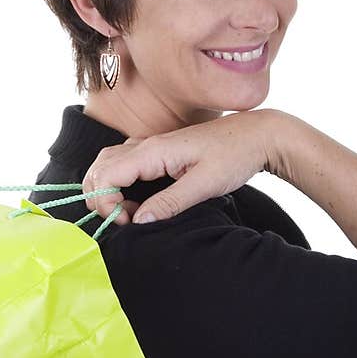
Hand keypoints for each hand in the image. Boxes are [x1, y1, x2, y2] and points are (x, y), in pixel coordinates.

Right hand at [81, 109, 278, 225]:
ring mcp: (150, 147)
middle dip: (100, 197)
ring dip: (108, 191)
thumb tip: (138, 222)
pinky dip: (119, 184)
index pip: (106, 174)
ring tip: (129, 214)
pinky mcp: (157, 152)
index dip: (106, 202)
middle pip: (99, 168)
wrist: (258, 135)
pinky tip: (138, 202)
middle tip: (122, 221)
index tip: (126, 222)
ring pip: (108, 165)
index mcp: (153, 151)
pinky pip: (124, 164)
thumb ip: (170, 203)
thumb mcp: (205, 185)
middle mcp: (145, 145)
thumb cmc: (235, 155)